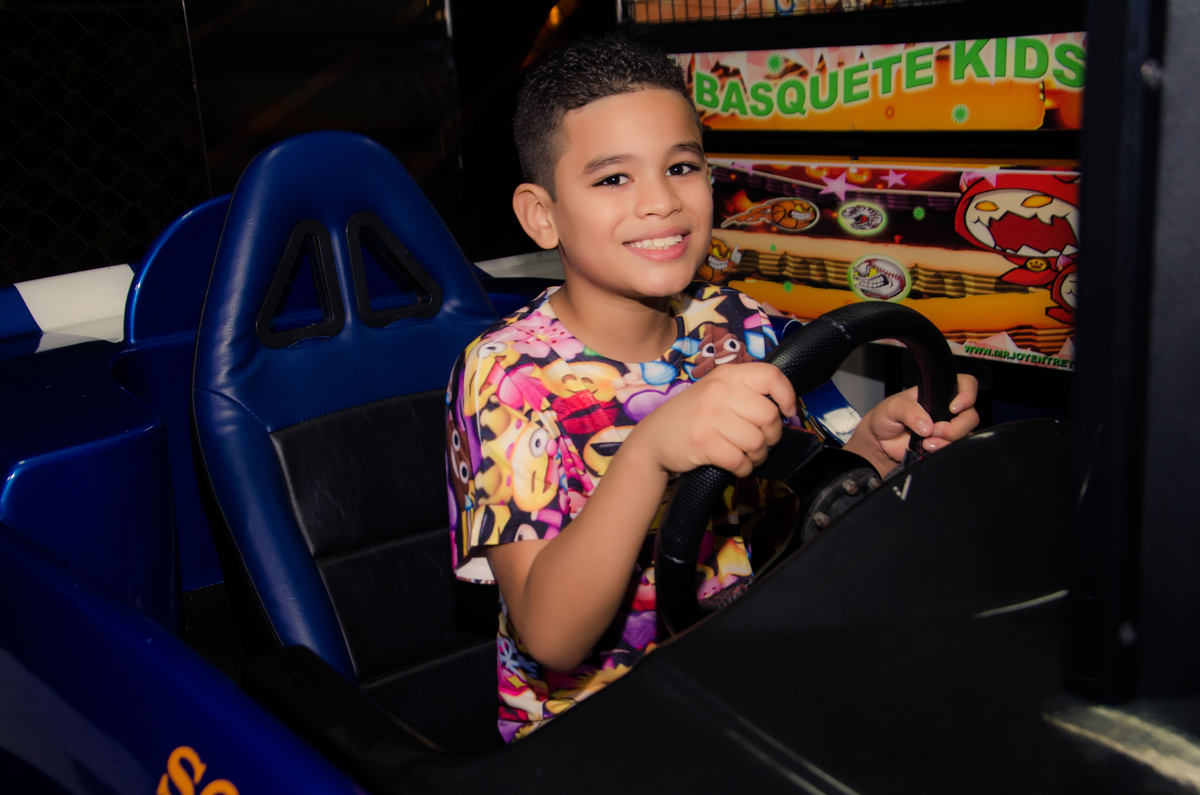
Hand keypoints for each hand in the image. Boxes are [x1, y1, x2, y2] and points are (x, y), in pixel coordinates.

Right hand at [627, 362, 797, 477]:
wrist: (653, 440)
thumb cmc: (692, 417)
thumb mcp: (715, 392)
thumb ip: (745, 394)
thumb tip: (784, 411)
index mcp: (727, 376)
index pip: (772, 376)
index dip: (788, 396)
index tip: (788, 412)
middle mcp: (719, 392)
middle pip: (769, 416)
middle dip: (772, 437)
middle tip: (762, 443)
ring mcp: (709, 417)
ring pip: (757, 442)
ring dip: (758, 456)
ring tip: (748, 456)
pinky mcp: (702, 442)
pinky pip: (739, 461)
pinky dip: (743, 469)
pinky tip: (736, 466)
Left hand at [844, 374, 978, 475]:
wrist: (880, 442)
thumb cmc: (887, 417)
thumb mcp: (892, 407)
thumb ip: (908, 411)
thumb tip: (927, 426)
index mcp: (939, 393)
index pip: (967, 385)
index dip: (968, 395)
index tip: (953, 407)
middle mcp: (948, 409)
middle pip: (971, 416)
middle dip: (955, 427)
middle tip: (933, 430)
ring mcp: (949, 428)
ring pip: (966, 434)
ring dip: (948, 440)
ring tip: (926, 442)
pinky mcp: (945, 445)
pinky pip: (956, 449)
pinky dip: (943, 450)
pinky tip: (927, 448)